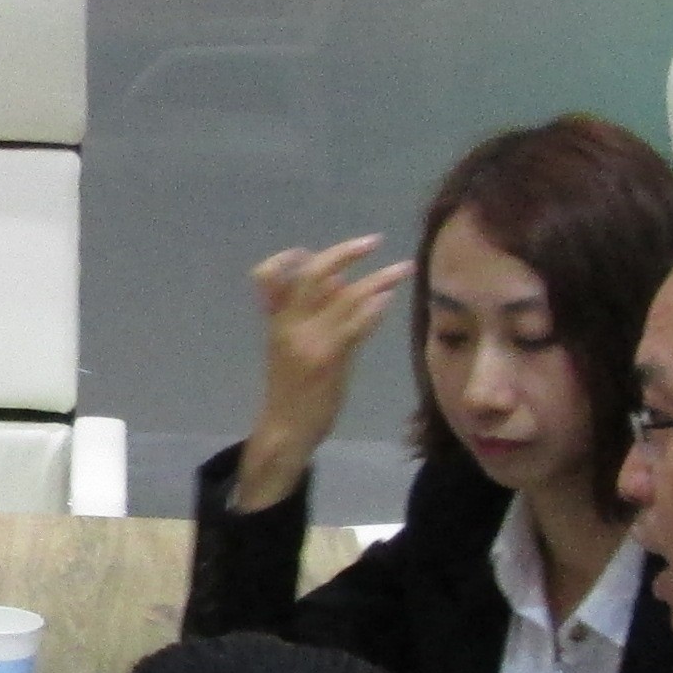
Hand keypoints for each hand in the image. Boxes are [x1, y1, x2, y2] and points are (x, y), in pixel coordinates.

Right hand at [234, 237, 413, 511]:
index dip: (286, 258)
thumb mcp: (287, 349)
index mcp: (275, 322)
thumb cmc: (290, 391)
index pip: (268, 275)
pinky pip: (355, 324)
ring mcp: (308, 340)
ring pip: (344, 295)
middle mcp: (289, 325)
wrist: (284, 430)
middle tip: (374, 241)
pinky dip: (374, 308)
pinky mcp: (328, 358)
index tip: (308, 252)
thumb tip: (335, 285)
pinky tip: (390, 300)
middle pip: (314, 273)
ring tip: (404, 268)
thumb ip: (306, 316)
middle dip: (346, 252)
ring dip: (379, 278)